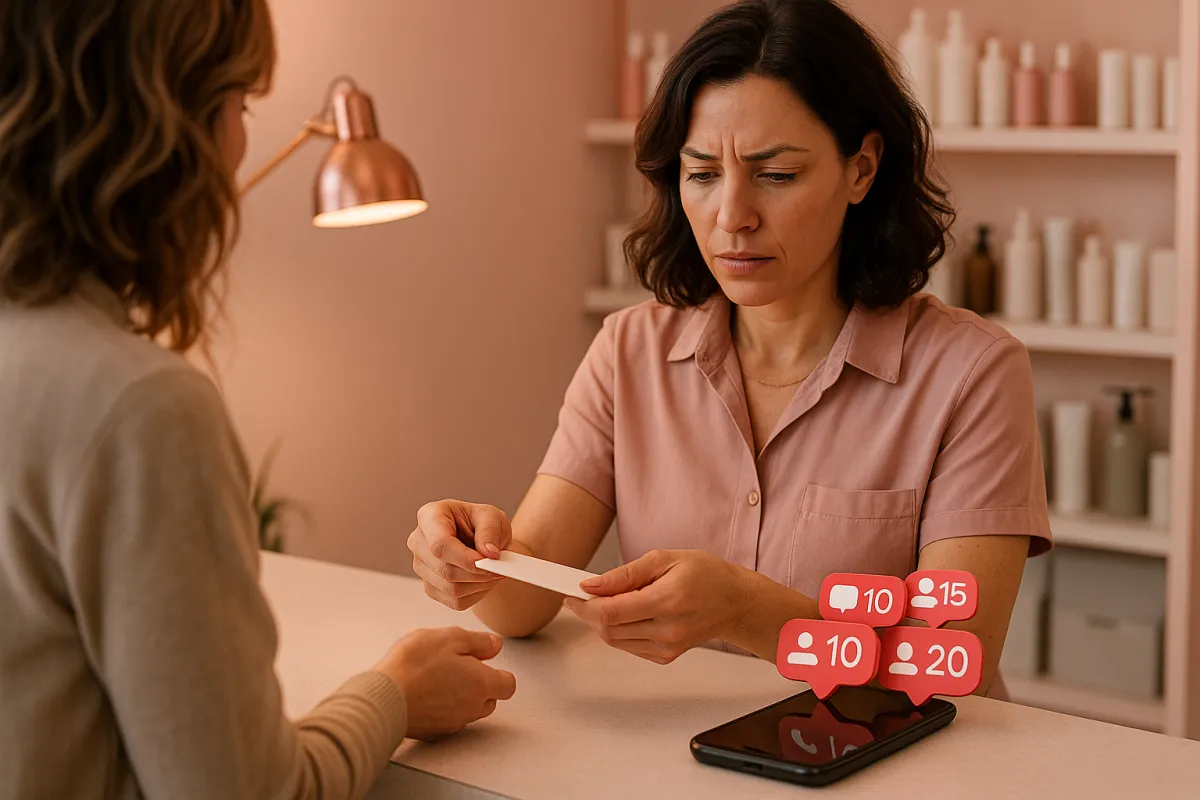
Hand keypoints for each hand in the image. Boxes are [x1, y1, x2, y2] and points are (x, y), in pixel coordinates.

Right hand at [374, 627, 516, 741]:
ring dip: (459, 697)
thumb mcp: (449, 637)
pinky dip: (441, 709)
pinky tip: (423, 694)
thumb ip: (478, 641)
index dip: (499, 673)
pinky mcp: (433, 733)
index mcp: (481, 684)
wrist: (382, 697)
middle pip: (489, 700)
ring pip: (467, 711)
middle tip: (456, 667)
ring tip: (436, 678)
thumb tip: (495, 645)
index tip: (484, 662)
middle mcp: (471, 708)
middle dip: (479, 685)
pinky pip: (446, 720)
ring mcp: (452, 723)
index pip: (508, 685)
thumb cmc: (413, 665)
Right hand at [408, 500, 516, 610]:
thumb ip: (490, 532)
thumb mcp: (493, 517)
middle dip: (478, 573)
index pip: (440, 544)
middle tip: (500, 568)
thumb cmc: (483, 523)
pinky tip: (483, 581)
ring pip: (451, 588)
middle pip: (445, 569)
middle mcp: (418, 541)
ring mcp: (421, 566)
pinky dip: (475, 594)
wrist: (482, 540)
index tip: (489, 561)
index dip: (465, 558)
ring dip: (480, 584)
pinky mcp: (430, 587)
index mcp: (430, 515)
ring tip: (494, 572)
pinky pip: (455, 601)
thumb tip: (489, 555)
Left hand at [563, 550, 754, 664]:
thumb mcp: (665, 559)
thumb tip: (592, 584)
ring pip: (615, 641)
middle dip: (588, 613)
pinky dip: (618, 631)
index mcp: (668, 601)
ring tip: (605, 601)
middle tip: (581, 595)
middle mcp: (667, 630)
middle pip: (608, 630)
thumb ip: (626, 574)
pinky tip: (625, 614)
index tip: (571, 593)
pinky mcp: (666, 656)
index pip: (611, 612)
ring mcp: (667, 647)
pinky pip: (629, 646)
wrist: (735, 602)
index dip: (584, 604)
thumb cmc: (706, 574)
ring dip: (601, 622)